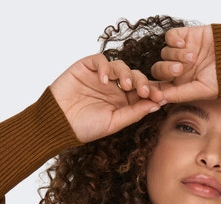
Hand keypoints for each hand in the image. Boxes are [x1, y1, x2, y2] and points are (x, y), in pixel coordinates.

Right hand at [50, 54, 166, 142]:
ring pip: (120, 66)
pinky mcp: (87, 67)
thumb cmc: (85, 128)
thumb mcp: (113, 123)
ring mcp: (101, 76)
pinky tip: (104, 80)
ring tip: (124, 85)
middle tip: (145, 91)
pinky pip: (101, 60)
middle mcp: (114, 87)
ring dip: (125, 74)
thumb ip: (134, 113)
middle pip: (135, 77)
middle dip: (143, 82)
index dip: (153, 92)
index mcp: (123, 102)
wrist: (59, 123)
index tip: (161, 97)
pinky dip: (105, 67)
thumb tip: (157, 104)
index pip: (142, 92)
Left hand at [150, 25, 217, 102]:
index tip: (153, 92)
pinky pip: (170, 37)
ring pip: (164, 53)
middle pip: (158, 70)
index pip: (159, 87)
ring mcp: (181, 52)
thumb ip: (180, 94)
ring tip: (193, 57)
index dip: (153, 89)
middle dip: (166, 70)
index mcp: (180, 85)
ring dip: (176, 55)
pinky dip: (173, 40)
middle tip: (180, 69)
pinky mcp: (185, 36)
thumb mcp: (202, 90)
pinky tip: (183, 44)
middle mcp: (179, 69)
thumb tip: (159, 99)